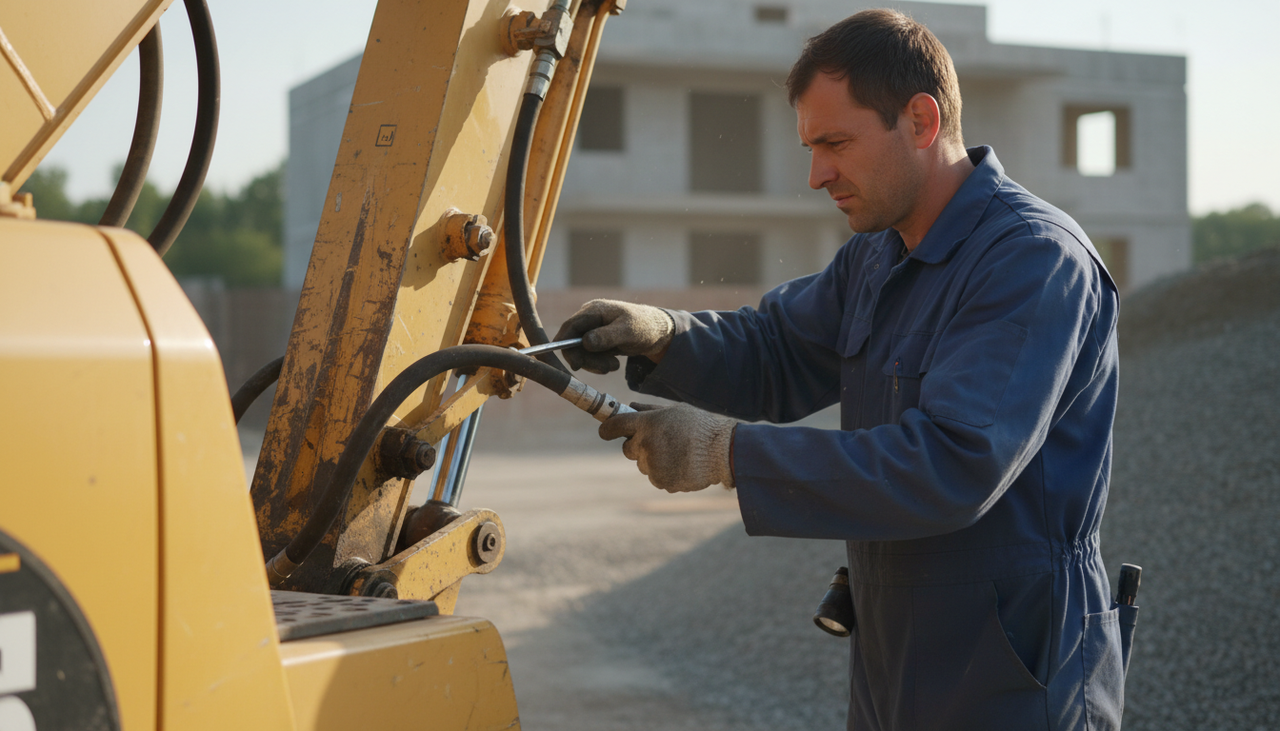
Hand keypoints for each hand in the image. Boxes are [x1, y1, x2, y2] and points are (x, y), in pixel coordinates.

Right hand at [554, 299, 673, 373]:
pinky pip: (589, 356)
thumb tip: (585, 342)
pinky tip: (614, 363)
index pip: (570, 326)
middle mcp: (590, 319)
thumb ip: (606, 337)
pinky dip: (598, 363)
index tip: (575, 365)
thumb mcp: (627, 332)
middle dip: (587, 359)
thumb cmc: (645, 327)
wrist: (658, 333)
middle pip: (573, 342)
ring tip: (614, 365)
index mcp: (594, 310)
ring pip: (581, 352)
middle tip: (606, 369)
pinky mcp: (597, 341)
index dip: (566, 344)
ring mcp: (592, 330)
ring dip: (595, 363)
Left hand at [599, 403, 735, 491]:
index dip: (607, 429)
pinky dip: (666, 474)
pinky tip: (682, 465)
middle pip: (628, 449)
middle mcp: (646, 444)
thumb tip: (631, 406)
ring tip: (678, 454)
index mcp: (647, 423)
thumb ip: (650, 409)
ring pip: (643, 465)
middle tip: (660, 442)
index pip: (614, 426)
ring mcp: (653, 465)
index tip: (606, 432)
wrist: (723, 451)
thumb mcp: (675, 411)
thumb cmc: (700, 426)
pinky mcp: (662, 482)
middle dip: (638, 446)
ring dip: (654, 461)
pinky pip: (656, 478)